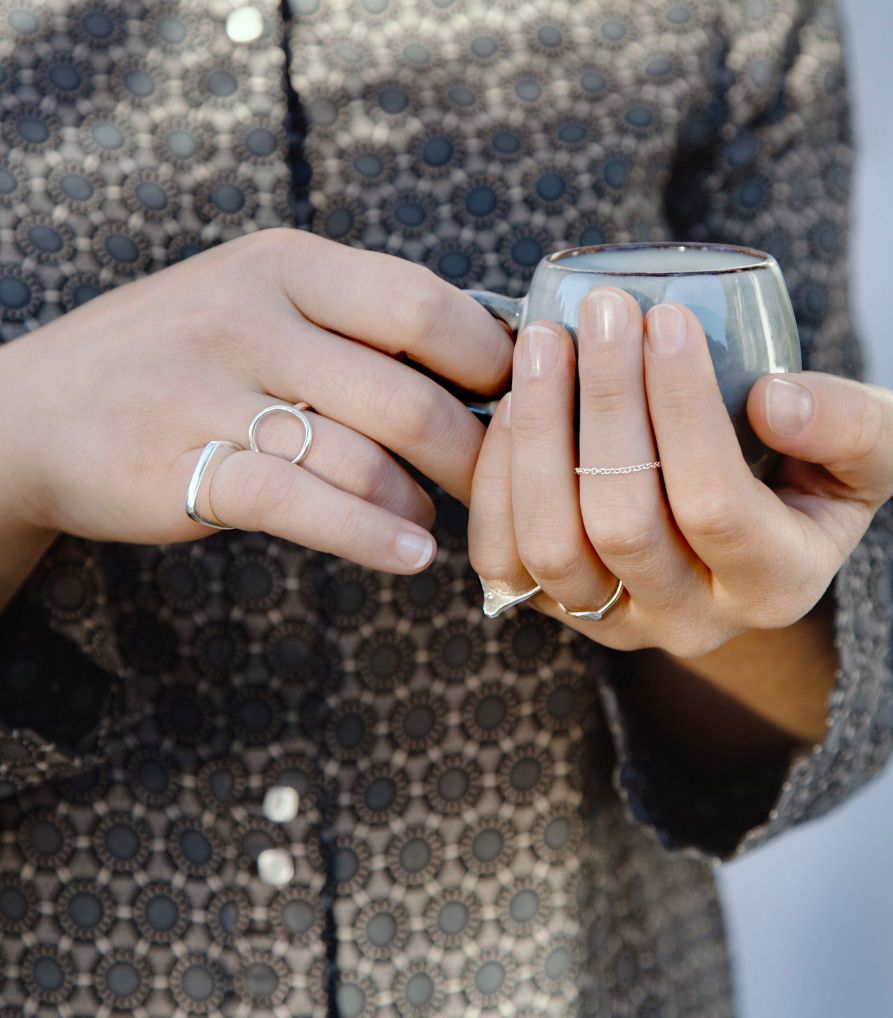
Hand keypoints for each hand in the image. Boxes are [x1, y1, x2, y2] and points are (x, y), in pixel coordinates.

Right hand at [0, 228, 511, 575]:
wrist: (36, 410)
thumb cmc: (182, 357)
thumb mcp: (262, 302)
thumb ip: (358, 320)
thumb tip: (488, 353)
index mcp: (285, 263)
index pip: (424, 306)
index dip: (491, 361)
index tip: (518, 400)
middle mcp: (249, 315)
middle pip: (408, 395)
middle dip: (471, 451)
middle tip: (494, 481)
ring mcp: (209, 391)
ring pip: (365, 459)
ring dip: (421, 501)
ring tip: (433, 515)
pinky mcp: (184, 468)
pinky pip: (306, 507)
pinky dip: (374, 538)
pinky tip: (411, 554)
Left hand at [468, 287, 892, 657]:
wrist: (739, 530)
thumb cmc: (806, 477)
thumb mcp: (874, 449)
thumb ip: (856, 427)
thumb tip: (775, 404)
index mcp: (775, 586)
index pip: (715, 505)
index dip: (683, 409)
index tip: (665, 317)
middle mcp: (688, 620)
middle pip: (624, 525)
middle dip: (605, 406)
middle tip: (599, 312)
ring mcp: (611, 619)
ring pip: (552, 546)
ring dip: (538, 433)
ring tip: (544, 342)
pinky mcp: (551, 604)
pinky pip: (502, 555)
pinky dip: (497, 475)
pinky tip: (513, 401)